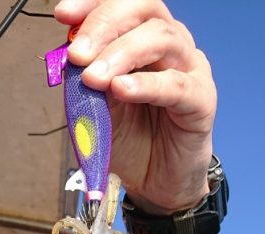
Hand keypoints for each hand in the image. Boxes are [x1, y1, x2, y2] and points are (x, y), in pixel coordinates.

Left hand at [54, 0, 216, 213]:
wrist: (155, 184)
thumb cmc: (132, 141)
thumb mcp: (96, 107)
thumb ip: (85, 80)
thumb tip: (67, 56)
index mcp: (143, 39)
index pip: (123, 3)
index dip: (93, 4)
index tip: (63, 14)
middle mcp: (170, 46)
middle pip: (144, 9)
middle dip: (104, 26)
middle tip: (77, 54)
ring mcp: (189, 69)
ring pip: (161, 39)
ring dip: (121, 54)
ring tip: (94, 78)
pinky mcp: (201, 100)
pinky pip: (175, 84)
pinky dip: (145, 85)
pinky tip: (121, 90)